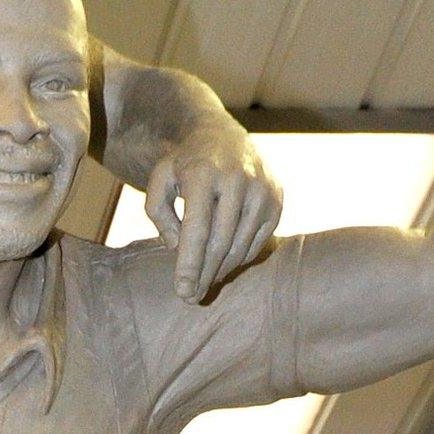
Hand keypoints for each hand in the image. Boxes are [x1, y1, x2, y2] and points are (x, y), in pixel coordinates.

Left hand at [146, 131, 281, 301]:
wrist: (223, 137)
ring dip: (221, 269)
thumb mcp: (160, 179)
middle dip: (204, 274)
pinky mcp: (276, 200)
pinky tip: (223, 262)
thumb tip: (177, 248)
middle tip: (191, 297)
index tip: (182, 291)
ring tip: (205, 280)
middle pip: (220, 243)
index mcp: (202, 173)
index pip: (196, 229)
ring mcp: (261, 189)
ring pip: (241, 245)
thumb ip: (158, 213)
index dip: (189, 264)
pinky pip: (257, 241)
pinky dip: (239, 257)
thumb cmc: (185, 165)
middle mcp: (236, 180)